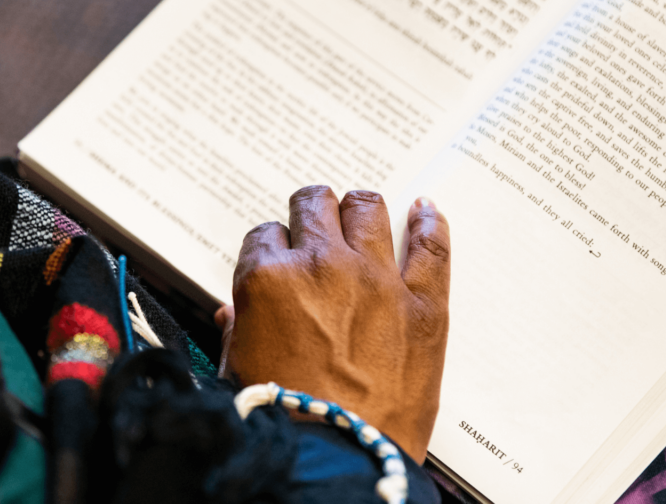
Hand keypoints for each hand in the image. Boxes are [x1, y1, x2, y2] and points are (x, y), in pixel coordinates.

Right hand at [216, 186, 449, 462]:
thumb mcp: (238, 371)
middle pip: (314, 205)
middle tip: (317, 225)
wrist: (337, 460)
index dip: (273, 247)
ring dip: (360, 209)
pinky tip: (424, 211)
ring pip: (367, 209)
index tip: (280, 256)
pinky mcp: (423, 304)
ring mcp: (377, 280)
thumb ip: (237, 329)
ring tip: (362, 214)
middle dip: (311, 214)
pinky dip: (428, 222)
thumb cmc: (286, 423)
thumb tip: (235, 314)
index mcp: (269, 280)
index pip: (266, 235)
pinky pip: (431, 245)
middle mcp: (322, 267)